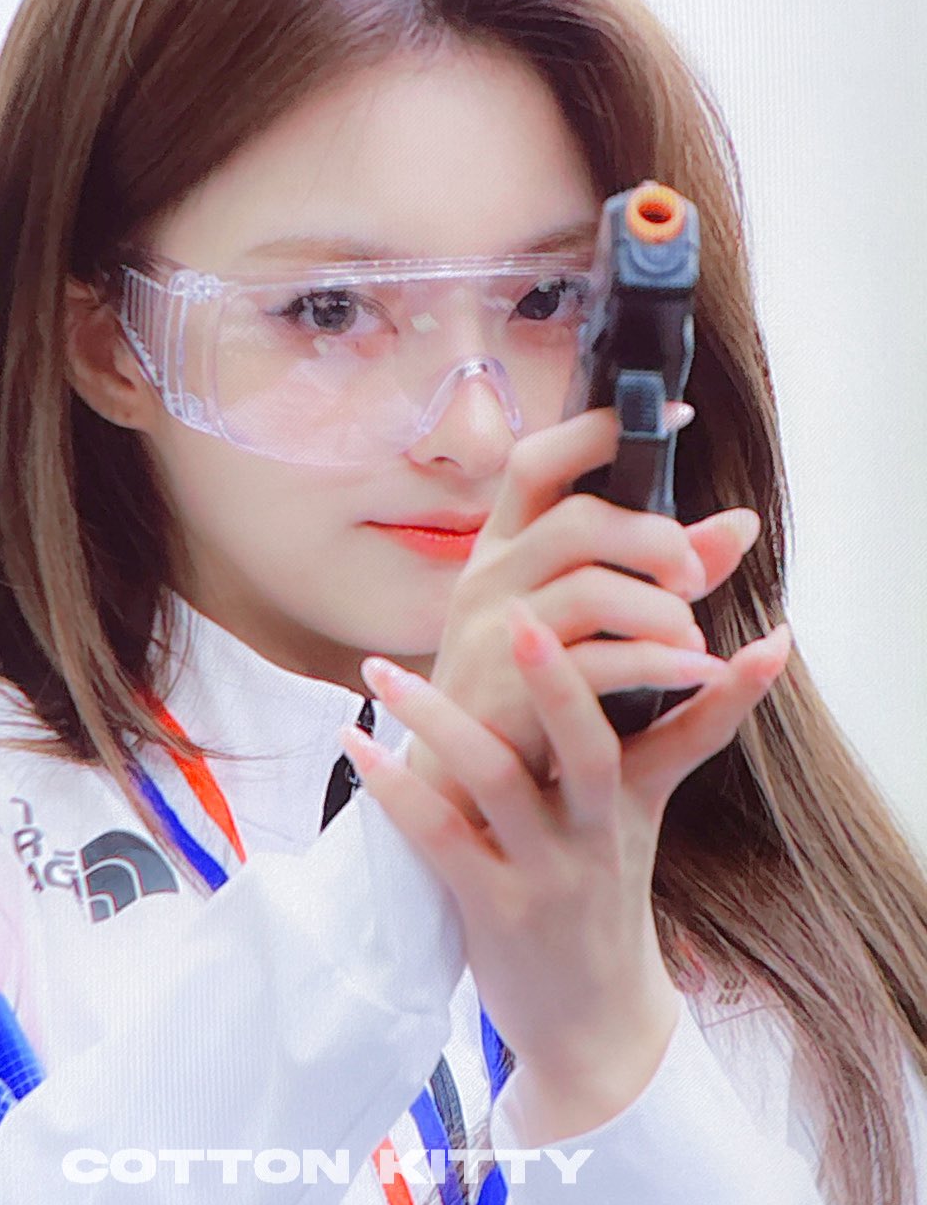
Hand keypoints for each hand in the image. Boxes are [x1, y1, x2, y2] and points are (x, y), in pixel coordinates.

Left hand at [342, 606, 791, 1139]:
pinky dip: (396, 790)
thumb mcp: (642, 813)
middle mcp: (599, 834)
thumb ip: (671, 730)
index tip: (733, 623)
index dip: (720, 684)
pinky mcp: (494, 913)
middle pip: (592, 747)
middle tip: (518, 615)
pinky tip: (357, 744)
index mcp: (636, 801)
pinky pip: (440, 839)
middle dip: (560, 681)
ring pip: (500, 782)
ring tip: (382, 672)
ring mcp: (547, 876)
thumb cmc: (603, 895)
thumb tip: (729, 649)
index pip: (689, 730)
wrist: (593, 1027)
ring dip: (438, 720)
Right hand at [414, 406, 761, 822]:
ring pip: (590, 589)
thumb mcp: (593, 621)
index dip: (602, 430)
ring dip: (662, 611)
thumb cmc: (533, 691)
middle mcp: (488, 578)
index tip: (678, 419)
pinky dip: (660, 664)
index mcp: (504, 546)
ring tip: (697, 644)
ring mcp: (490, 634)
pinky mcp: (507, 694)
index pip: (540, 460)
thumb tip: (739, 524)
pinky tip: (698, 672)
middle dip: (657, 540)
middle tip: (698, 579)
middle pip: (579, 521)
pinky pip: (595, 663)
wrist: (465, 785)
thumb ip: (662, 570)